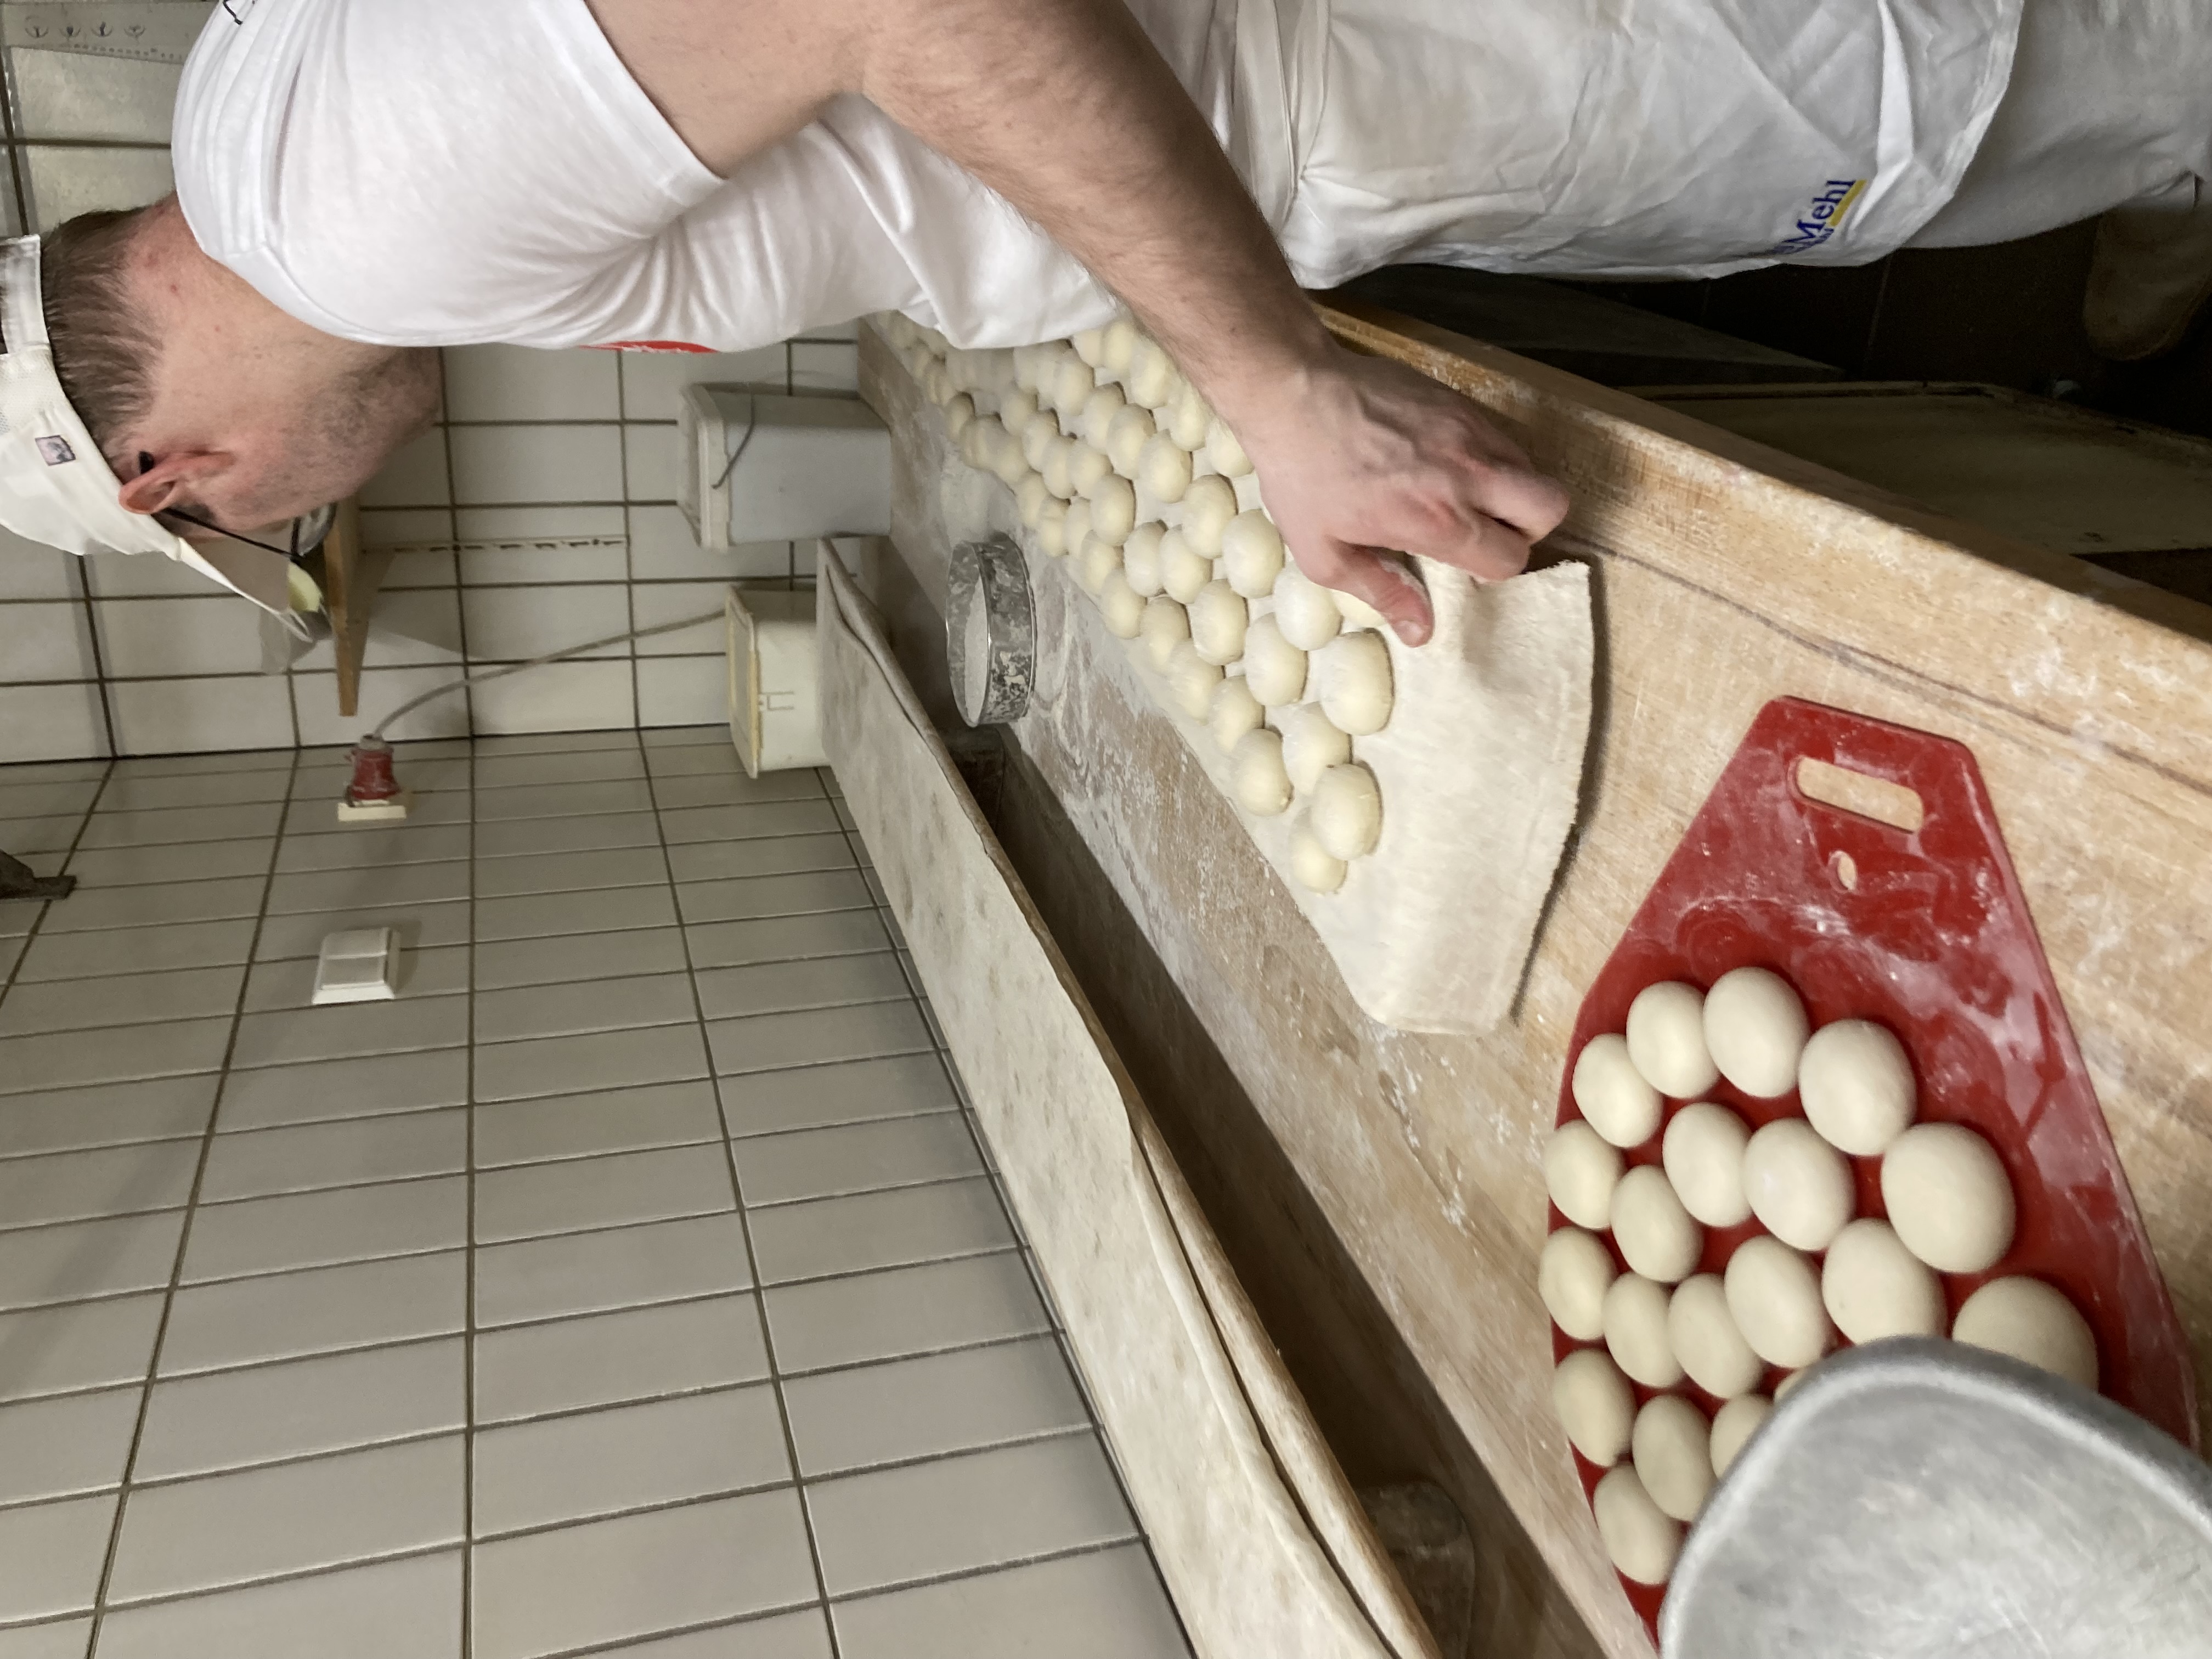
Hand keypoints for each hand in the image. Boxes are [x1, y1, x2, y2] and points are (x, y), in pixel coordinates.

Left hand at [1229, 345, 1569, 644]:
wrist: (1292, 393)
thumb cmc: (1301, 476)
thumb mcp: (1325, 554)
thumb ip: (1382, 592)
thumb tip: (1421, 632)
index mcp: (1438, 520)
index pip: (1511, 557)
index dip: (1494, 568)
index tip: (1464, 564)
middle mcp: (1468, 474)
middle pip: (1550, 507)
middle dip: (1528, 528)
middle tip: (1487, 531)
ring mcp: (1469, 431)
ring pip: (1531, 467)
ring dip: (1511, 491)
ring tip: (1465, 497)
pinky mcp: (1460, 402)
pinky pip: (1502, 437)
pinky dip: (1491, 458)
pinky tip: (1445, 464)